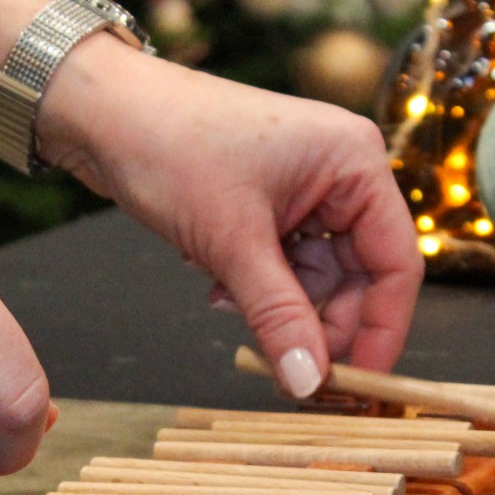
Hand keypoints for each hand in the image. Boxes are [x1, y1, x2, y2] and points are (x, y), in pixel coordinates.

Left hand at [39, 39, 420, 396]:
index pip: (395, 263)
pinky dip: (254, 284)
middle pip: (357, 274)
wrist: (99, 110)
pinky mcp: (269, 199)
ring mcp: (305, 184)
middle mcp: (341, 170)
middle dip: (319, 321)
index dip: (381, 330)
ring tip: (224, 300)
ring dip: (276, 303)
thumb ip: (279, 316)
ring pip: (315, 274)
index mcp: (355, 162)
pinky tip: (213, 282)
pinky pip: (283, 262)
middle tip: (289, 370)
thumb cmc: (168, 146)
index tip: (359, 384)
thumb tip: (310, 382)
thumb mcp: (232, 244)